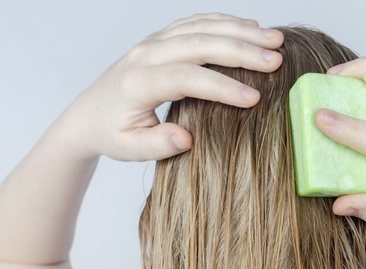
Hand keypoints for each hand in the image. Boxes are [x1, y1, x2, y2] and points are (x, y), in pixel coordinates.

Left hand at [59, 12, 283, 161]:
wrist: (89, 114)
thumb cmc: (113, 134)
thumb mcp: (130, 149)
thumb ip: (157, 145)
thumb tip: (186, 139)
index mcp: (138, 84)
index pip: (185, 79)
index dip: (221, 88)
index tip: (254, 100)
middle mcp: (145, 55)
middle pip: (198, 44)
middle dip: (241, 51)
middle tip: (276, 60)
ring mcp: (153, 42)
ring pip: (200, 27)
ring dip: (240, 31)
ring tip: (275, 40)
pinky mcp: (161, 38)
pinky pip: (195, 22)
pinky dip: (225, 22)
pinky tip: (252, 28)